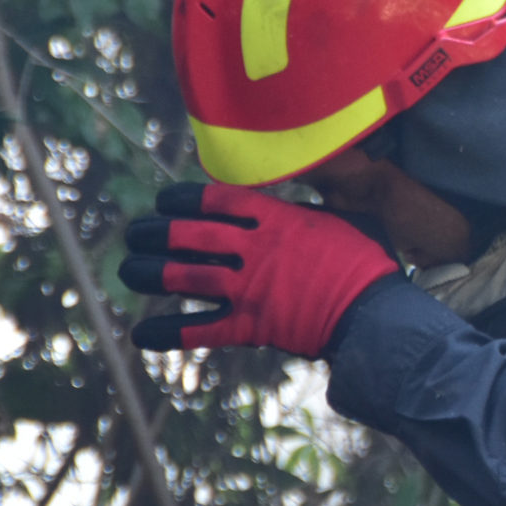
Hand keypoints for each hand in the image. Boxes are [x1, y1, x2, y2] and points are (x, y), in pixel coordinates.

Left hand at [119, 183, 396, 354]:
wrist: (377, 315)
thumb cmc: (369, 262)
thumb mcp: (349, 215)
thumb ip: (322, 199)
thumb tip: (325, 171)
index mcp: (277, 219)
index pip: (217, 200)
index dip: (184, 198)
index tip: (165, 199)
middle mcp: (255, 250)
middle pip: (191, 235)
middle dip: (157, 232)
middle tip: (135, 232)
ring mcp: (250, 289)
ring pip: (186, 277)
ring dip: (152, 274)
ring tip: (129, 270)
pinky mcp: (251, 327)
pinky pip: (201, 330)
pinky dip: (169, 333)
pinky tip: (141, 334)